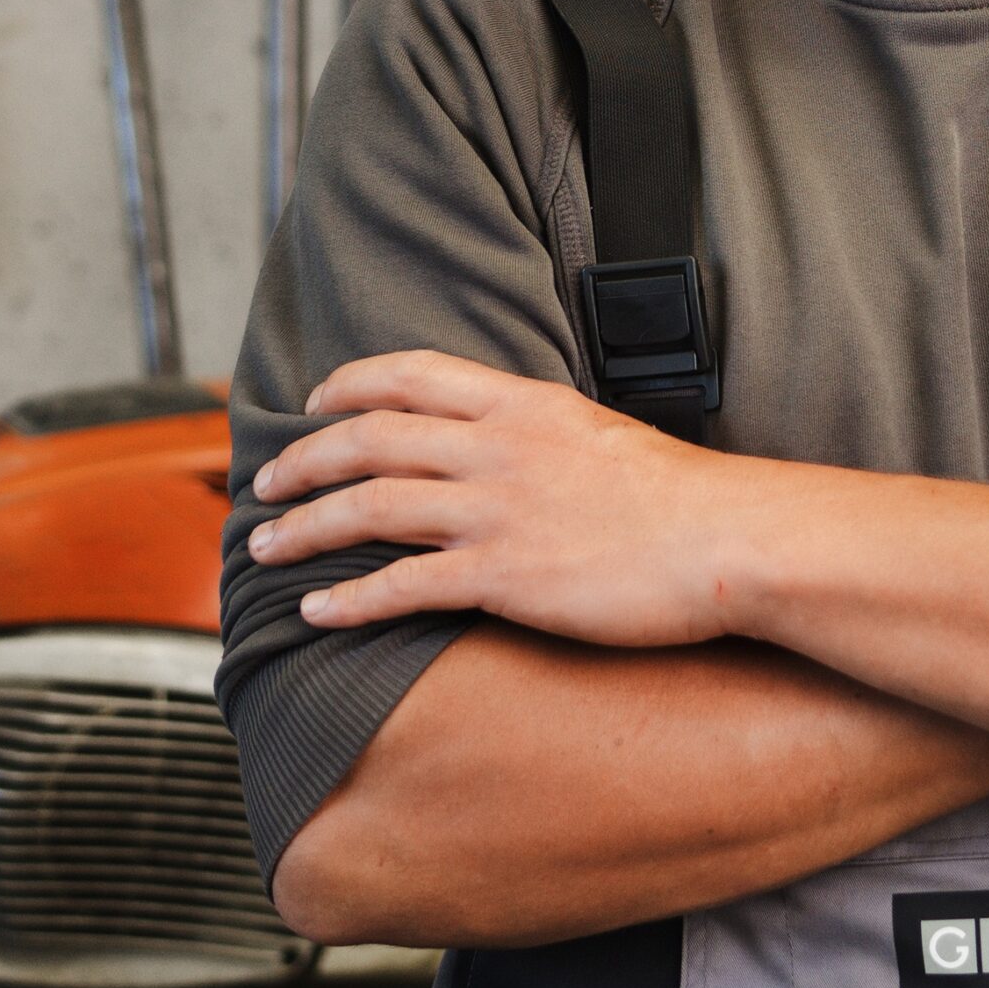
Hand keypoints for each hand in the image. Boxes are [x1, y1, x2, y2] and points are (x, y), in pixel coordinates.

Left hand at [245, 351, 768, 644]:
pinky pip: (402, 586)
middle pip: (370, 439)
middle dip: (302, 462)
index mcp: (524, 404)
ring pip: (369, 507)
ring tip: (264, 550)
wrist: (726, 540)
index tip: (313, 403)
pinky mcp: (505, 576)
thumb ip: (541, 437)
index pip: (412, 374)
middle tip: (262, 485)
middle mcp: (499, 448)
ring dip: (303, 529)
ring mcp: (498, 511)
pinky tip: (316, 613)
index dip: (348, 385)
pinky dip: (349, 601)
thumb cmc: (681, 500)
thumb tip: (507, 450)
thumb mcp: (601, 436)